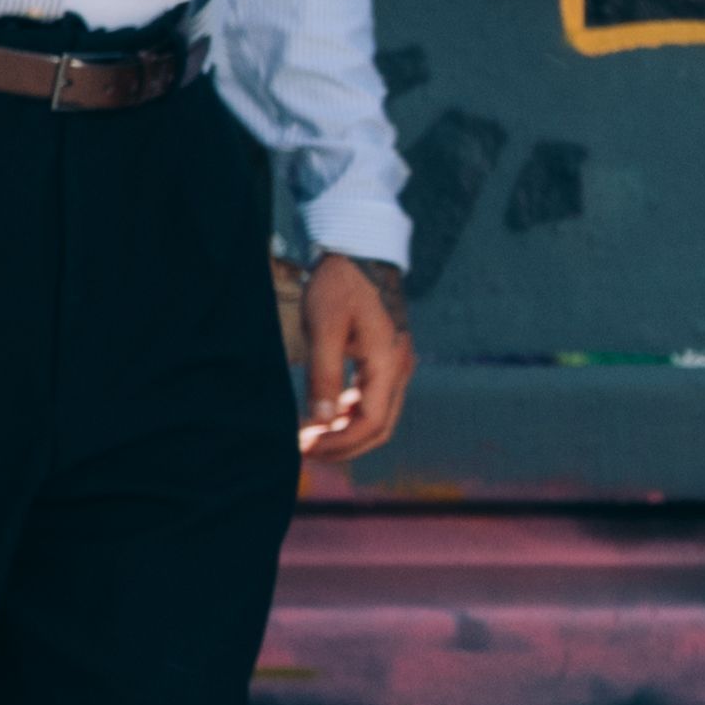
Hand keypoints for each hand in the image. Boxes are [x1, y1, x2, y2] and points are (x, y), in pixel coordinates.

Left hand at [290, 253, 412, 461]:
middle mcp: (399, 368)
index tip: (305, 447)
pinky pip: (373, 399)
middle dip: (344, 445)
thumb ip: (323, 376)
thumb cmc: (339, 285)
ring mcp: (395, 365)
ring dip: (346, 431)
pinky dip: (350, 414)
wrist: (358, 253)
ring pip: (378, 416)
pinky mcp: (385, 360)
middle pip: (379, 426)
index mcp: (388, 363)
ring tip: (311, 436)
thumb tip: (319, 422)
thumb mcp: (324, 328)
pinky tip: (326, 415)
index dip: (340, 442)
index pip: (371, 422)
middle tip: (306, 450)